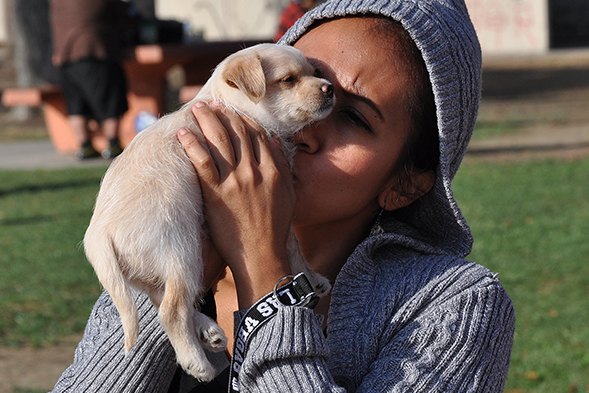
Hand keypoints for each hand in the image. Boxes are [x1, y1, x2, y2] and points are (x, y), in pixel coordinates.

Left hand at [178, 102, 294, 307]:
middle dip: (222, 114)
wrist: (261, 256)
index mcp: (272, 170)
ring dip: (206, 121)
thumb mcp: (288, 195)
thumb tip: (274, 140)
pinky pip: (201, 162)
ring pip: (219, 141)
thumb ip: (283, 166)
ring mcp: (234, 182)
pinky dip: (191, 144)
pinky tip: (182, 133)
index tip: (233, 111)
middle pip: (237, 133)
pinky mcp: (215, 194)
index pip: (257, 135)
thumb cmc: (275, 228)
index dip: (243, 119)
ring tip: (195, 108)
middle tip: (210, 104)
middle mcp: (253, 171)